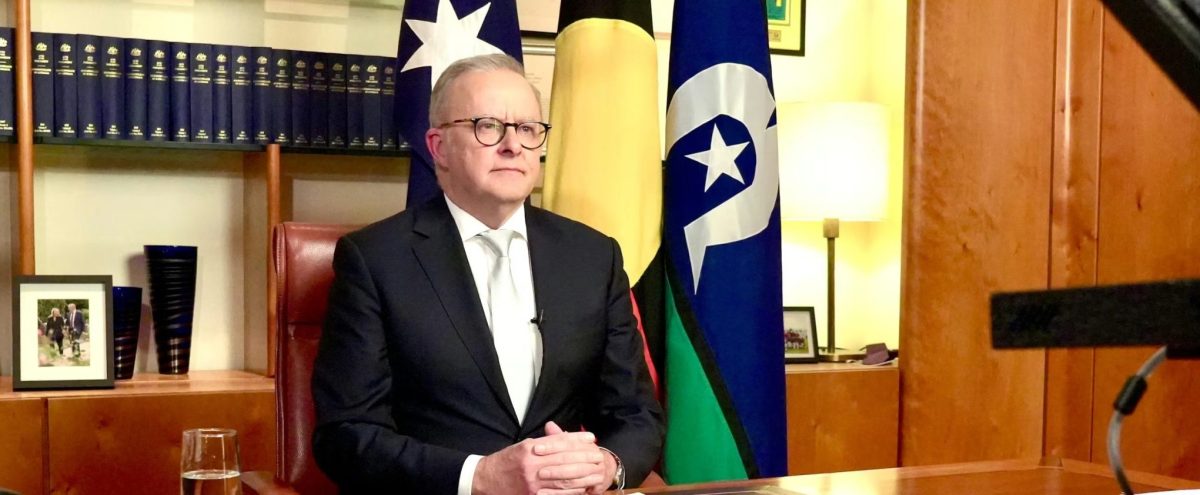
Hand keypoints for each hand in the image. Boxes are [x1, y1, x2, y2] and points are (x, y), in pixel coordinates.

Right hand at [473, 423, 603, 494]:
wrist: (485, 480)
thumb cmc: (506, 461)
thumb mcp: (523, 446)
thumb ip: (544, 442)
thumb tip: (566, 437)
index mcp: (529, 448)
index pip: (559, 442)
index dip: (577, 440)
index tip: (592, 438)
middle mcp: (531, 465)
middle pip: (564, 460)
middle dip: (584, 457)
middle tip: (599, 455)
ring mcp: (532, 483)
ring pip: (563, 478)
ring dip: (583, 475)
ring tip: (596, 471)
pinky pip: (557, 494)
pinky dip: (571, 491)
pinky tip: (583, 486)